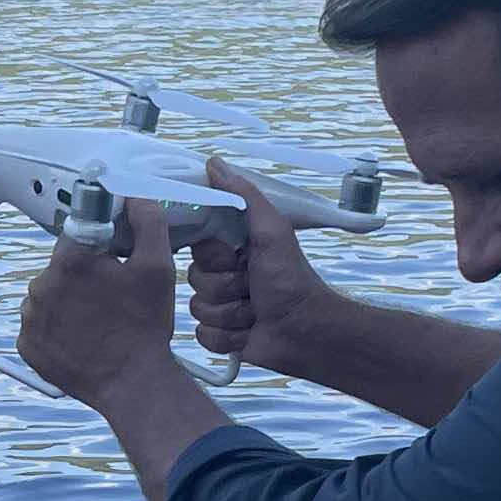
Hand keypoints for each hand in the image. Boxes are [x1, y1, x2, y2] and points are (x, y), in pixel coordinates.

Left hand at [16, 196, 181, 404]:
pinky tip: (80, 336)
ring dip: (67, 301)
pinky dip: (55, 328)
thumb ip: (147, 222)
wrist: (133, 383)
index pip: (77, 234)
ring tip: (96, 321)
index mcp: (70, 261)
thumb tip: (135, 198)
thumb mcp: (158, 267)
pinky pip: (38, 325)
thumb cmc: (145, 327)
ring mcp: (30, 317)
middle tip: (110, 297)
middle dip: (82, 276)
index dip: (96, 248)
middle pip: (61, 266)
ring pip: (48, 295)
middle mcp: (41, 285)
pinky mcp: (26, 344)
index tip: (108, 261)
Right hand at [187, 161, 341, 381]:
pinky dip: (228, 337)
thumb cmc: (291, 278)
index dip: (214, 257)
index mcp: (232, 250)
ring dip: (231, 313)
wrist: (307, 330)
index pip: (197, 250)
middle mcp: (223, 277)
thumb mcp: (271, 231)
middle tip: (251, 288)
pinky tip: (248, 333)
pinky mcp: (221, 338)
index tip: (237, 258)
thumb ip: (244, 197)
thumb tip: (213, 162)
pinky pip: (203, 336)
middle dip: (225, 287)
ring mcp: (221, 308)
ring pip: (198, 310)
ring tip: (255, 312)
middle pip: (194, 280)